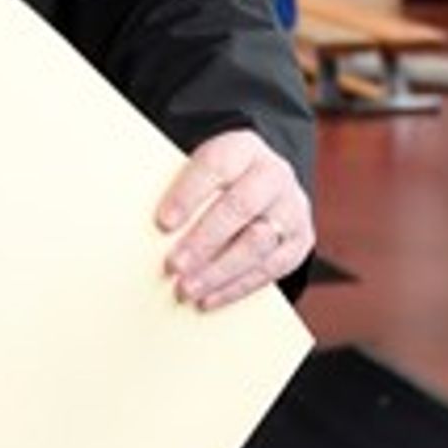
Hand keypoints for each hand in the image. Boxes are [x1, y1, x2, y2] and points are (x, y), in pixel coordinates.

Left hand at [155, 129, 312, 309]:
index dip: (188, 194)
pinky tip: (208, 300)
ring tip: (186, 290)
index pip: (216, 166)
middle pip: (240, 207)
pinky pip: (271, 269)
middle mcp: (273, 174)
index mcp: (243, 148)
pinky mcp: (300, 240)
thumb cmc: (215, 181)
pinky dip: (237, 287)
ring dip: (218, 271)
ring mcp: (291, 208)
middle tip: (173, 266)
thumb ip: (177, 187)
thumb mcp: (200, 170)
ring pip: (257, 243)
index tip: (163, 223)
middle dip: (203, 240)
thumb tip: (147, 228)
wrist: (263, 184)